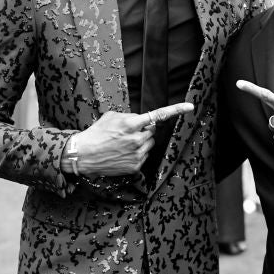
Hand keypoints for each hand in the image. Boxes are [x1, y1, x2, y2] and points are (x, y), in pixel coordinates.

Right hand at [74, 103, 193, 176]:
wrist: (84, 155)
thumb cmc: (96, 133)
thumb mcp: (112, 116)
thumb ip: (130, 116)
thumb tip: (141, 120)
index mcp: (131, 124)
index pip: (158, 115)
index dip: (176, 110)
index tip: (189, 107)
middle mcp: (137, 140)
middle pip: (152, 131)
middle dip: (144, 130)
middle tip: (128, 132)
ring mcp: (137, 154)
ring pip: (149, 144)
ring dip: (141, 142)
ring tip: (123, 143)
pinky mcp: (135, 166)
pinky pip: (144, 156)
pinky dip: (137, 153)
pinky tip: (122, 153)